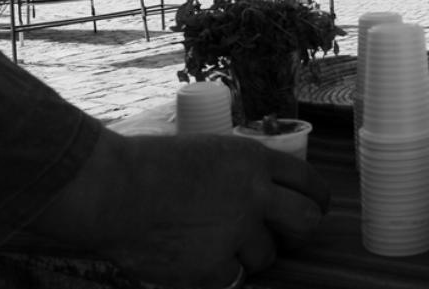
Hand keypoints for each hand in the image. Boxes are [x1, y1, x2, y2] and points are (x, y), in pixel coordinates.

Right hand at [27, 129, 329, 287]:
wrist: (111, 190)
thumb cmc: (147, 165)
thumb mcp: (207, 152)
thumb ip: (239, 173)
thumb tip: (265, 194)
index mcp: (253, 160)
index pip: (308, 180)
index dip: (316, 197)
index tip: (316, 207)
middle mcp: (254, 196)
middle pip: (306, 221)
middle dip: (300, 230)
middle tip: (285, 235)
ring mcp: (234, 233)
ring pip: (267, 255)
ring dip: (249, 254)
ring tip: (216, 243)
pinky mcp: (211, 267)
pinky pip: (232, 278)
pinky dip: (218, 273)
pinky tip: (195, 259)